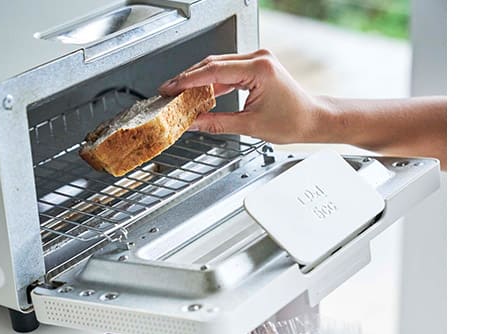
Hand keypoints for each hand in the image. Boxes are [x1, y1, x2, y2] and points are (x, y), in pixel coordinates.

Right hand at [158, 49, 327, 143]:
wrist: (312, 119)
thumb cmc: (292, 121)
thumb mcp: (250, 126)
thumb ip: (217, 123)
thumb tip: (193, 123)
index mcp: (259, 69)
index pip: (214, 71)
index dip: (188, 81)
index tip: (171, 89)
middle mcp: (258, 59)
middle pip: (213, 63)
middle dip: (188, 78)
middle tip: (169, 92)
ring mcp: (257, 60)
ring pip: (218, 66)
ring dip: (198, 79)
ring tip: (180, 93)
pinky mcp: (256, 67)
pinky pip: (228, 71)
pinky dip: (212, 82)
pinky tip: (199, 93)